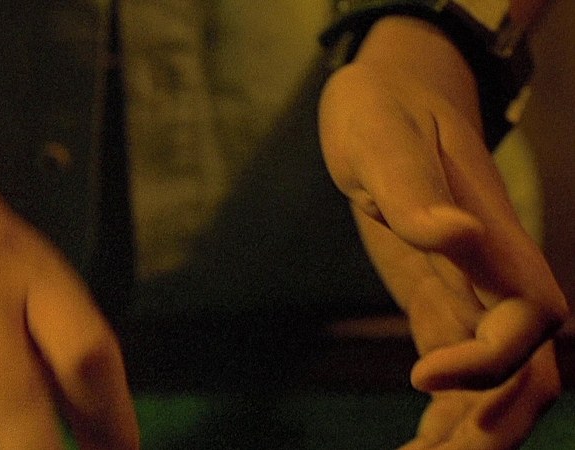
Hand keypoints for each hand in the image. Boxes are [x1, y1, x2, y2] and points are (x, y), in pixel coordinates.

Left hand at [319, 16, 567, 447]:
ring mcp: (467, 288)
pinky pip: (457, 365)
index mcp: (491, 239)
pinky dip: (445, 413)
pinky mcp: (437, 294)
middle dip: (494, 426)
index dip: (490, 361)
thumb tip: (457, 234)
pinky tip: (417, 445)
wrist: (389, 91)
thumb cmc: (384, 107)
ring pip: (498, 380)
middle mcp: (490, 273)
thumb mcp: (382, 139)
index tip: (420, 374)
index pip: (531, 320)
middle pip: (528, 370)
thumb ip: (417, 194)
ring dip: (469, 432)